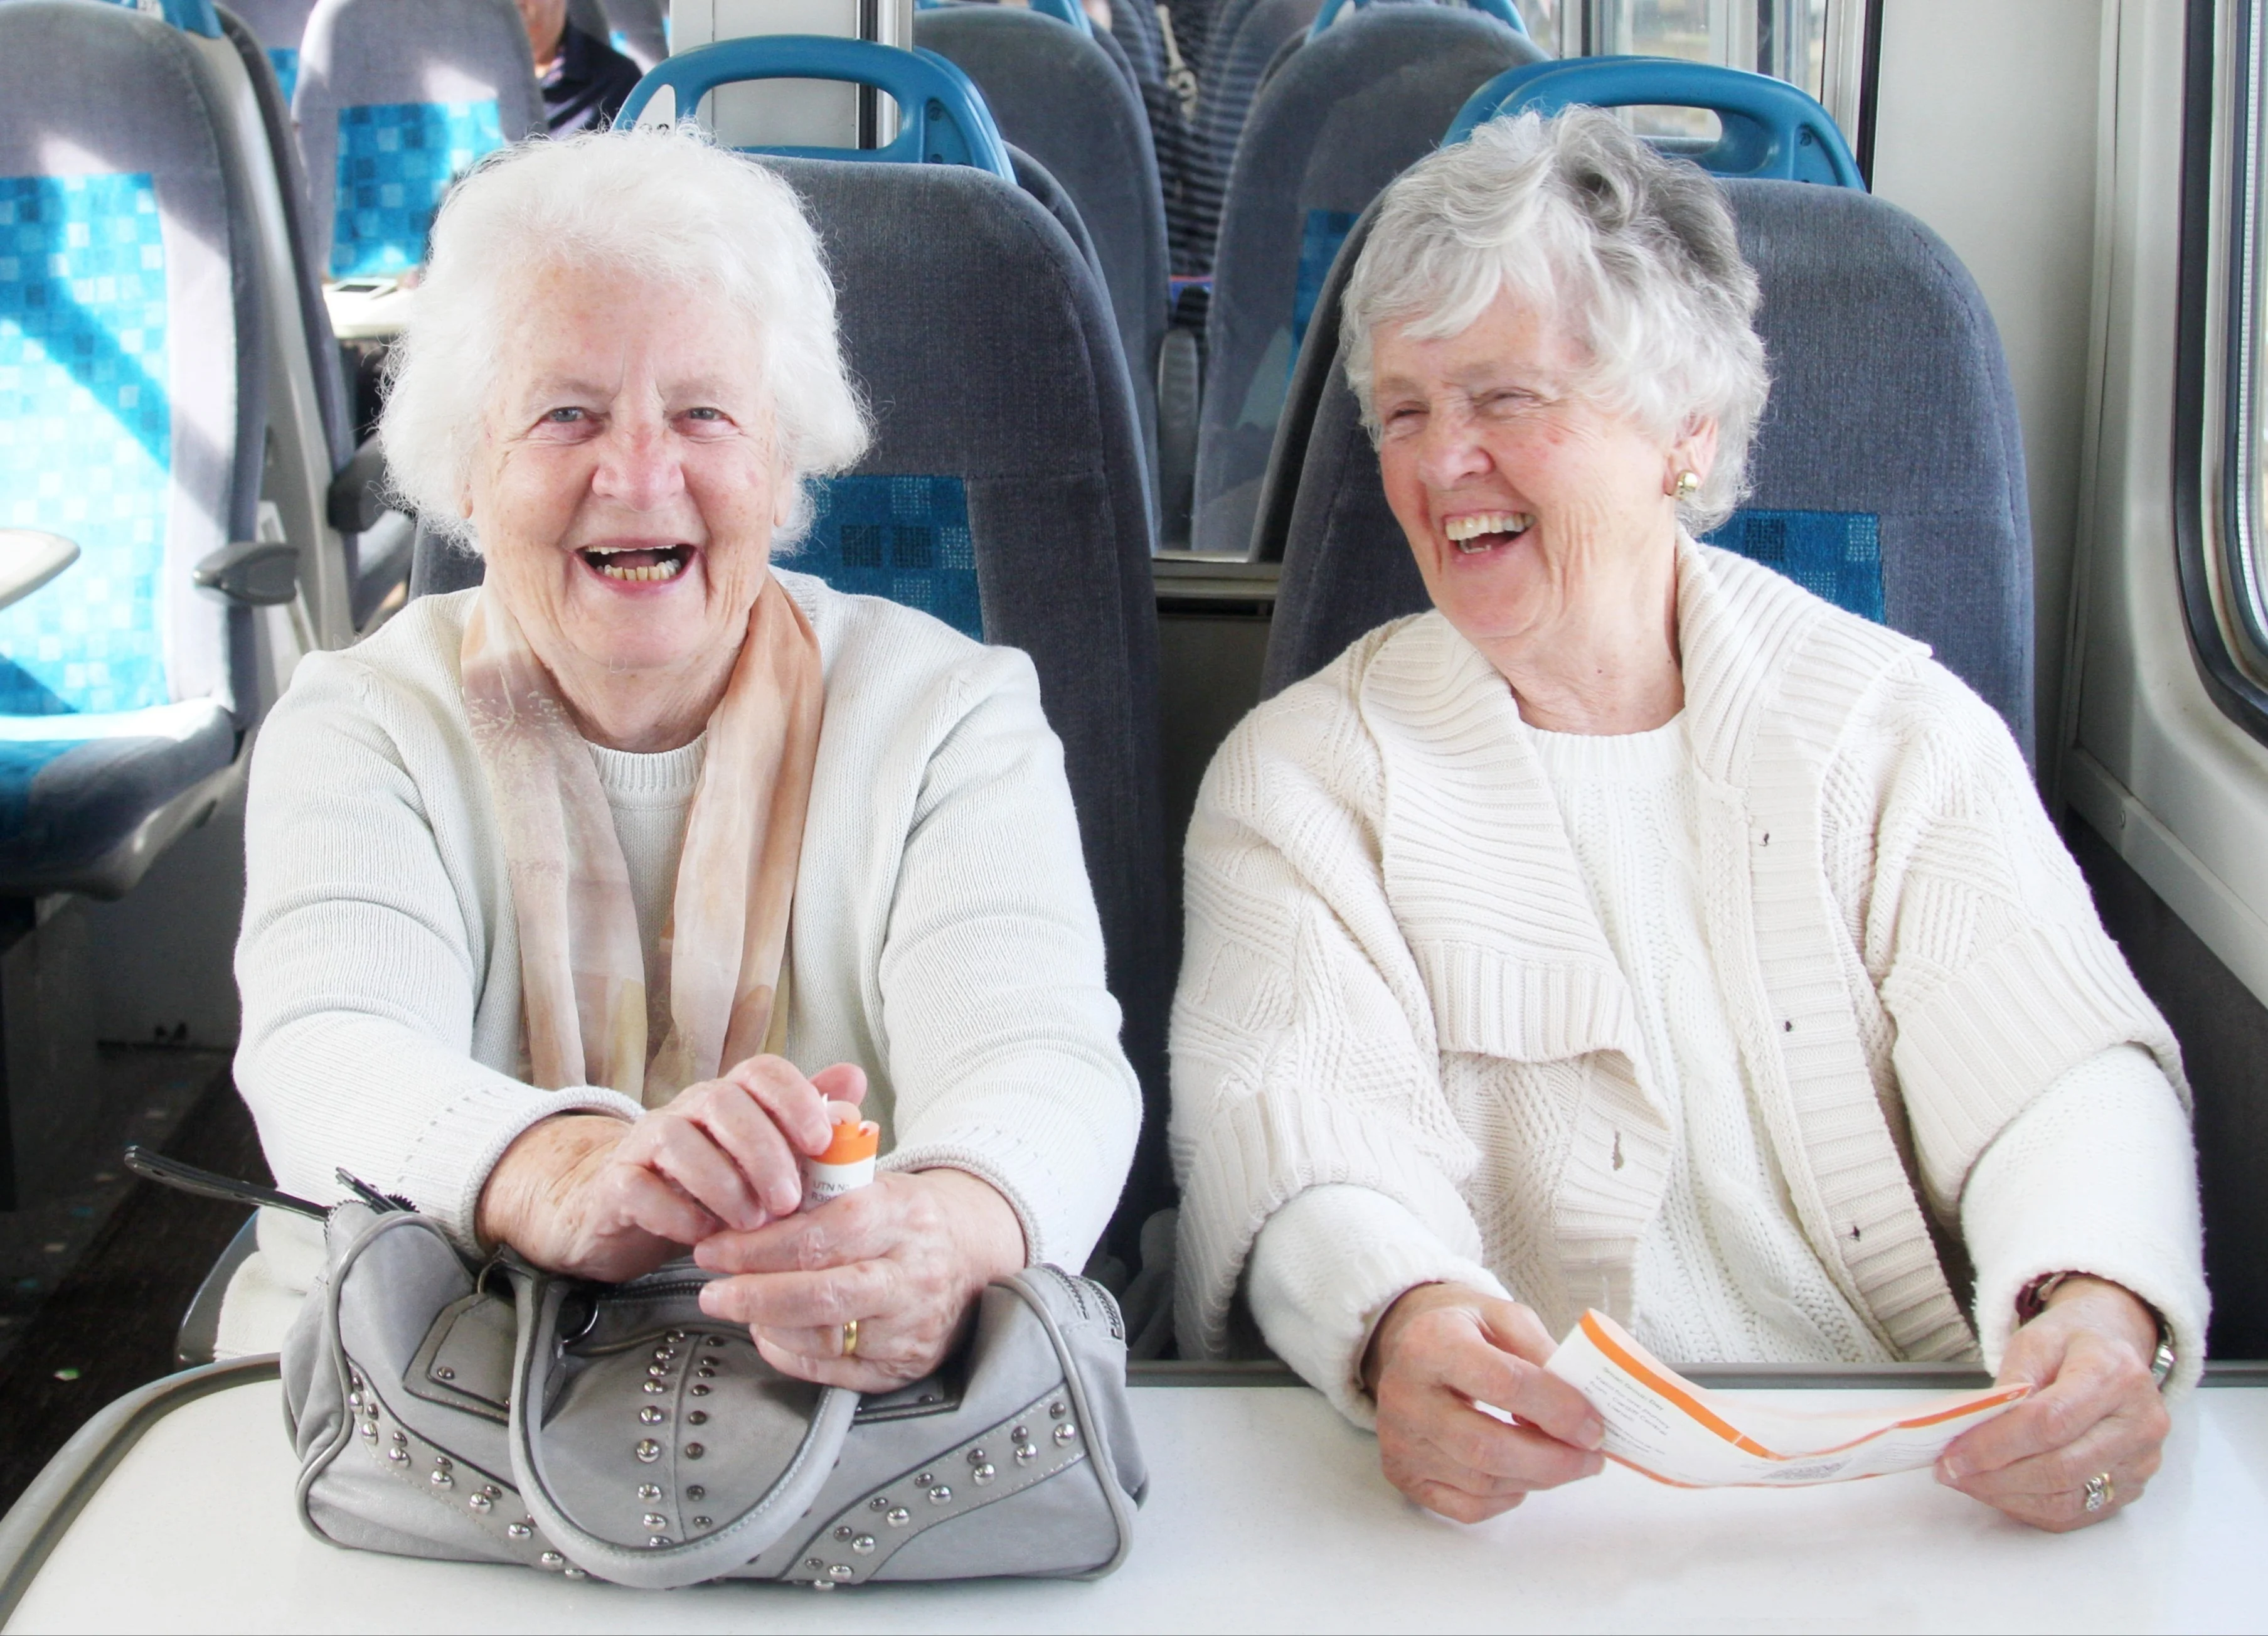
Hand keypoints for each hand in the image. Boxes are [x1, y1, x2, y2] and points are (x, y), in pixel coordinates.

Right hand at [475, 1057, 866, 1280]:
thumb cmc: (714, 1182)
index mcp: (732, 1097)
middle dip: (764, 1151)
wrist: (631, 1213)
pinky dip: (675, 1212)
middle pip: (724, 1103)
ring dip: (723, 1184)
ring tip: (752, 1223)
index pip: (762, 1071)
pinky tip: (703, 1236)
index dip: (795, 1099)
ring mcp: (647, 1142)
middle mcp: (688, 1109)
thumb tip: (855, 1080)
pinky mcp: (617, 1183)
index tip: (822, 1142)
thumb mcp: (766, 1156)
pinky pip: (638, 1187)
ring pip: (678, 1141)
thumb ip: (808, 1123)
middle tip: (790, 1200)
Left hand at [692, 1167, 1025, 1390]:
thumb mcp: (877, 1181)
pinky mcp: (905, 1366)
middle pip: (822, 1293)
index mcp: (904, 1215)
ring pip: (824, 1336)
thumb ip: (819, 1183)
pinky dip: (789, 1352)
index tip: (716, 1246)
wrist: (976, 1252)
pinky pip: (834, 1371)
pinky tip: (769, 1332)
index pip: (824, 1233)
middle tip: (711, 1291)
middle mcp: (912, 1274)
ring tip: (738, 1307)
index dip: (761, 1245)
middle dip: (754, 1294)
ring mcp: (911, 1325)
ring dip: (766, 1323)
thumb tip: (743, 1188)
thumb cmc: (908, 1216)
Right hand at [1361, 1282, 1605, 1521]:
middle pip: (1488, 1447)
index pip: (1503, 1384)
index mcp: (1429, 1343)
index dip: (1558, 1410)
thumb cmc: (1464, 1329)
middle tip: (1592, 1459)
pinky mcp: (1402, 1473)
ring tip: (1566, 1462)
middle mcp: (1404, 1395)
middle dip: (1553, 1460)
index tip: (1595, 1427)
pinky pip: (1466, 1507)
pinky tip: (1523, 1476)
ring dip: (1537, 1479)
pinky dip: (1507, 1499)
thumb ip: (1543, 1353)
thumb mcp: (1504, 1317)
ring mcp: (1399, 1440)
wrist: (1407, 1342)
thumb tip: (1583, 1408)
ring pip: (1482, 1482)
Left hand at [1937, 1275, 2169, 1530]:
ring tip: (1969, 1481)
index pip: (2050, 1422)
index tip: (1953, 1453)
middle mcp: (2139, 1423)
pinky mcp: (2133, 1488)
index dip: (1997, 1443)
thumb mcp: (2035, 1341)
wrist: (2116, 1350)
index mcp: (2114, 1374)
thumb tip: (1976, 1431)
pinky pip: (2076, 1513)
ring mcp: (2141, 1461)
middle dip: (1996, 1476)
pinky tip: (1999, 1492)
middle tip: (1951, 1472)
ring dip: (2007, 1497)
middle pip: (2060, 1468)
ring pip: (2067, 1500)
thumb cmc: (2074, 1343)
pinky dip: (2029, 1508)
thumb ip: (2010, 1385)